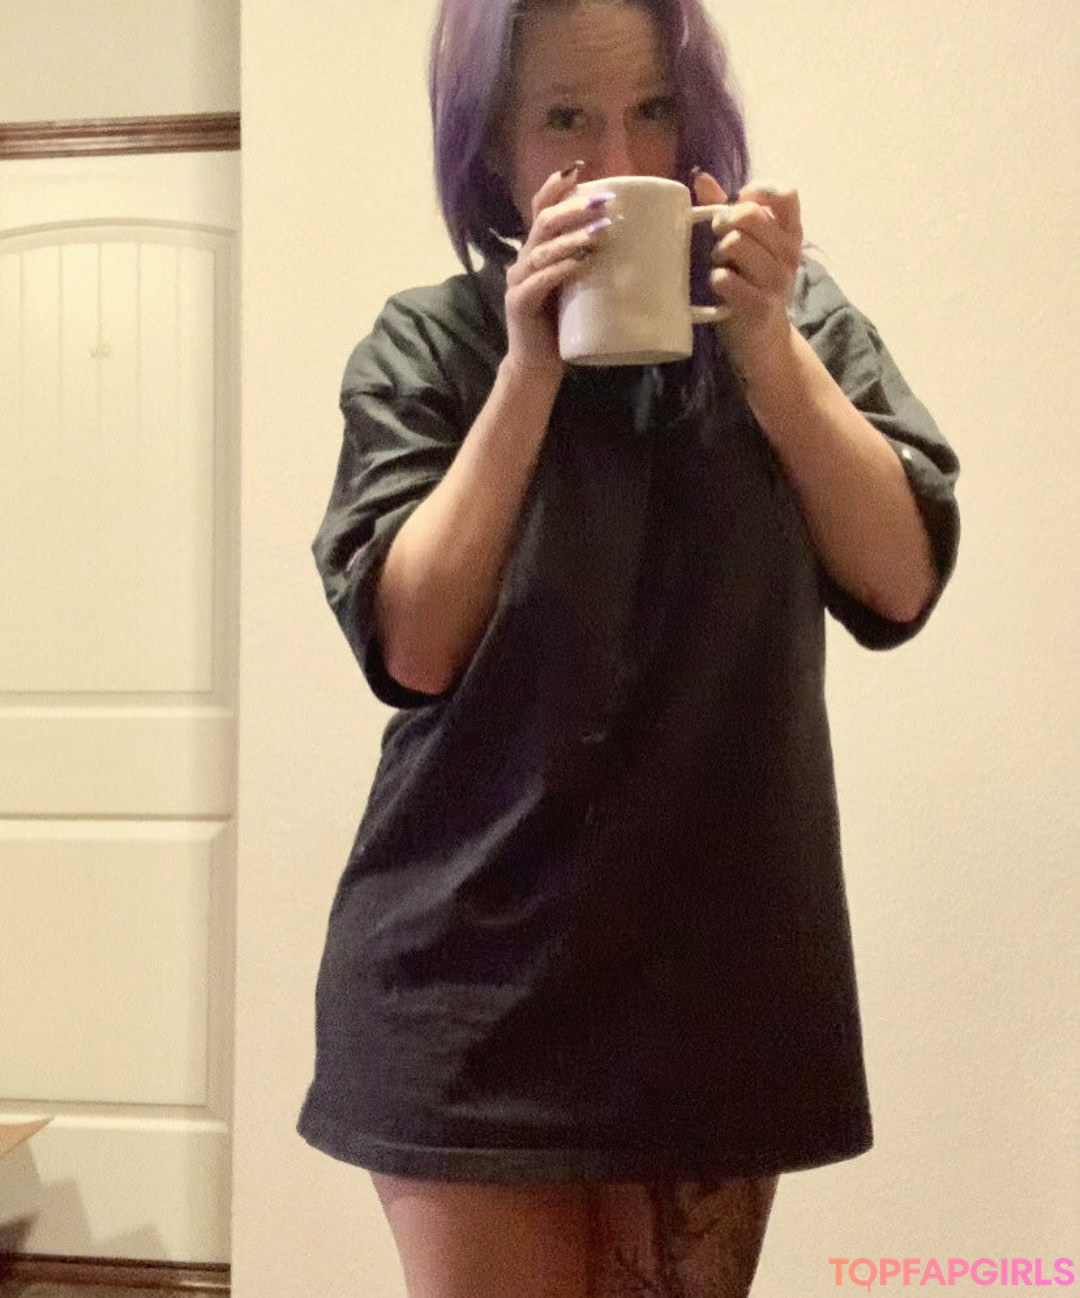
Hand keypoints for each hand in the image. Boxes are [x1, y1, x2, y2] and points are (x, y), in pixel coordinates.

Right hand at [503, 165, 613, 375]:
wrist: (539, 364)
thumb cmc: (565, 324)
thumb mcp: (580, 286)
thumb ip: (592, 262)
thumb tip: (635, 241)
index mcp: (538, 250)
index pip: (542, 208)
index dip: (557, 186)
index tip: (581, 168)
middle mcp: (524, 259)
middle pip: (544, 222)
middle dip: (574, 207)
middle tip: (605, 202)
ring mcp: (519, 280)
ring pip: (543, 248)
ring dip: (572, 237)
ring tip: (601, 232)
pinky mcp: (520, 303)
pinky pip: (540, 280)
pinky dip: (561, 269)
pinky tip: (581, 263)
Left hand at [693, 171, 802, 381]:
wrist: (763, 340)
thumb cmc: (750, 285)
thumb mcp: (746, 246)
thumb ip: (725, 210)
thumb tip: (701, 178)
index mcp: (790, 234)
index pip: (785, 193)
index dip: (757, 192)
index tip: (740, 205)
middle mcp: (788, 254)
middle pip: (750, 215)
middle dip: (724, 222)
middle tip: (718, 238)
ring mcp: (777, 281)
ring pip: (735, 244)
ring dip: (717, 253)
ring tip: (719, 265)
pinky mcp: (760, 306)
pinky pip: (726, 279)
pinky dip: (716, 280)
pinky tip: (718, 287)